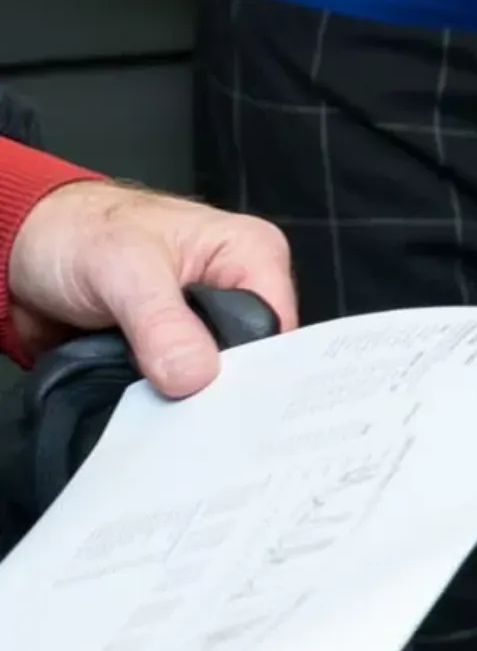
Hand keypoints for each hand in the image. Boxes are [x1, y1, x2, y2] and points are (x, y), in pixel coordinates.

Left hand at [7, 176, 295, 396]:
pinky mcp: (173, 353)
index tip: (224, 401)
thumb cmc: (80, 233)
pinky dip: (163, 404)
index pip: (277, 322)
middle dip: (219, 387)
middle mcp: (237, 288)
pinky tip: (152, 416)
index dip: (256, 365)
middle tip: (189, 416)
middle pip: (251, 357)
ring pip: (215, 379)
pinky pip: (181, 389)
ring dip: (185, 399)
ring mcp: (204, 324)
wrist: (24, 251)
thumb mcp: (124, 270)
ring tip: (165, 418)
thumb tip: (196, 374)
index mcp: (250, 253)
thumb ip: (162, 322)